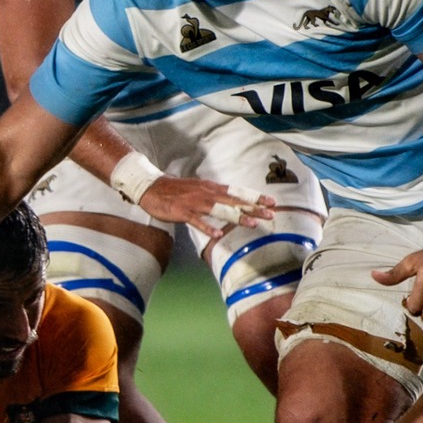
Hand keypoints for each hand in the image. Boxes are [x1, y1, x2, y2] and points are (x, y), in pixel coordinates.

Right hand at [136, 176, 276, 242]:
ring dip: (236, 216)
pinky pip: (197, 221)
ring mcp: (194, 202)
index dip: (255, 196)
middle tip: (271, 214)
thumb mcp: (198, 189)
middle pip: (233, 201)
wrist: (151, 187)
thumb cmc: (174, 190)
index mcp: (210, 188)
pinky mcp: (182, 211)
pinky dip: (207, 228)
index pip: (237, 192)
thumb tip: (228, 200)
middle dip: (253, 207)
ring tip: (252, 223)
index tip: (272, 202)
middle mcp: (206, 193)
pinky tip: (217, 235)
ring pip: (219, 210)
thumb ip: (213, 195)